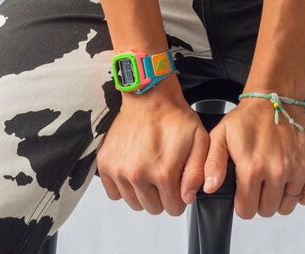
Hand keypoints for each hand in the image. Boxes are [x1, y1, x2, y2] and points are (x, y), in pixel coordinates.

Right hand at [96, 77, 210, 215]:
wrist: (147, 95)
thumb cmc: (173, 116)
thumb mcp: (199, 140)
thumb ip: (197, 172)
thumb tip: (187, 198)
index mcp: (163, 172)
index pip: (174, 208)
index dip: (179, 195)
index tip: (177, 180)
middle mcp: (138, 175)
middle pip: (153, 208)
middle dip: (161, 195)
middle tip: (163, 172)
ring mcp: (118, 170)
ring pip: (133, 203)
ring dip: (142, 192)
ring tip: (148, 168)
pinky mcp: (105, 164)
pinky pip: (113, 193)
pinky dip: (123, 186)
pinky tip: (133, 168)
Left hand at [202, 95, 304, 218]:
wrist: (275, 98)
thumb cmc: (249, 118)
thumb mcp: (221, 135)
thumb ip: (212, 163)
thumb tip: (210, 187)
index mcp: (252, 168)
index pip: (247, 211)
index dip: (243, 203)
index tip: (244, 190)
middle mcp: (277, 171)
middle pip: (267, 210)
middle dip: (261, 200)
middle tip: (259, 182)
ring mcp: (298, 169)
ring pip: (287, 207)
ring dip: (280, 198)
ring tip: (274, 179)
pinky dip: (299, 193)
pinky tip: (290, 178)